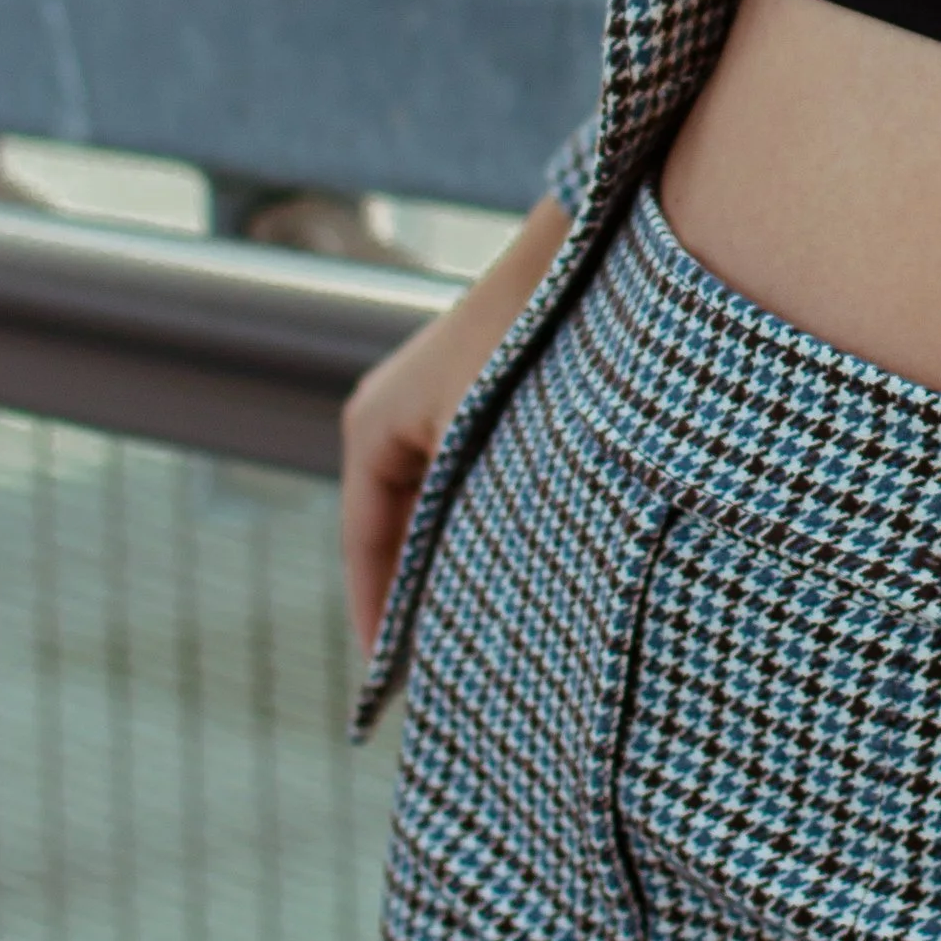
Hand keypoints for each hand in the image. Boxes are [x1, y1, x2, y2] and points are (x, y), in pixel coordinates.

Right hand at [340, 192, 569, 653]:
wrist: (576, 251)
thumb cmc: (529, 344)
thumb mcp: (486, 451)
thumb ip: (466, 527)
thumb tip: (461, 609)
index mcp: (372, 426)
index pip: (364, 546)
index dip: (375, 619)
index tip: (386, 688)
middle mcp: (392, 412)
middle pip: (394, 530)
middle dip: (418, 598)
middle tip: (438, 678)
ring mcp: (434, 401)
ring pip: (434, 506)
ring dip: (453, 559)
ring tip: (480, 632)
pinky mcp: (476, 394)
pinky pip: (464, 478)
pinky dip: (478, 521)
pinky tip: (516, 558)